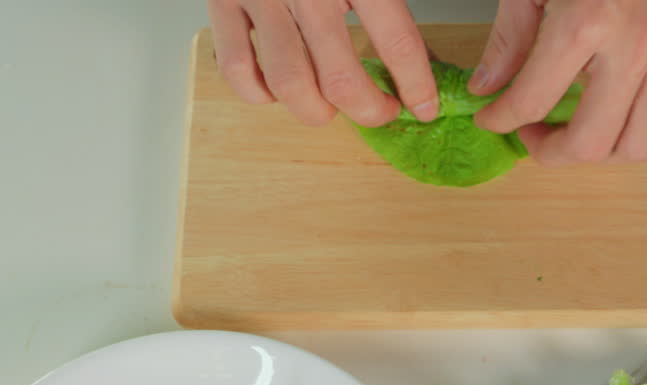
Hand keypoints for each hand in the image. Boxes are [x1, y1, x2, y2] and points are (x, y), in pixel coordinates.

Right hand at [207, 0, 439, 126]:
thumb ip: (391, 7)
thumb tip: (420, 63)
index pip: (396, 41)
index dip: (415, 84)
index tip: (424, 107)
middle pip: (340, 81)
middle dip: (369, 111)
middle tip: (381, 110)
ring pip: (289, 85)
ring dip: (316, 112)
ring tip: (331, 107)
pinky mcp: (223, 5)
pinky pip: (237, 70)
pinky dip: (260, 94)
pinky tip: (279, 89)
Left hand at [472, 0, 646, 164]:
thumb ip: (510, 36)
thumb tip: (489, 87)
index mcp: (586, 21)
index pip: (532, 102)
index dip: (503, 119)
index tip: (494, 118)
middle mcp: (636, 43)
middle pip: (591, 141)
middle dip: (552, 151)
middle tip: (536, 135)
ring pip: (642, 142)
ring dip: (606, 154)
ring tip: (585, 133)